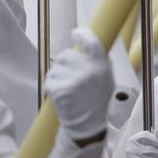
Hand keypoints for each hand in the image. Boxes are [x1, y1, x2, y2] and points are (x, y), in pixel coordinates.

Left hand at [46, 28, 111, 142]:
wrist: (87, 123)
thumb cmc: (97, 100)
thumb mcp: (107, 78)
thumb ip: (98, 62)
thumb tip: (87, 44)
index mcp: (101, 66)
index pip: (91, 42)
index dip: (82, 35)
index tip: (76, 34)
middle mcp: (88, 70)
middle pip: (66, 55)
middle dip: (66, 63)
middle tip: (72, 76)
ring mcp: (73, 79)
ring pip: (55, 67)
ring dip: (58, 75)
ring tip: (68, 88)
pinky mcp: (59, 89)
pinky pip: (50, 79)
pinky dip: (52, 86)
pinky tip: (61, 94)